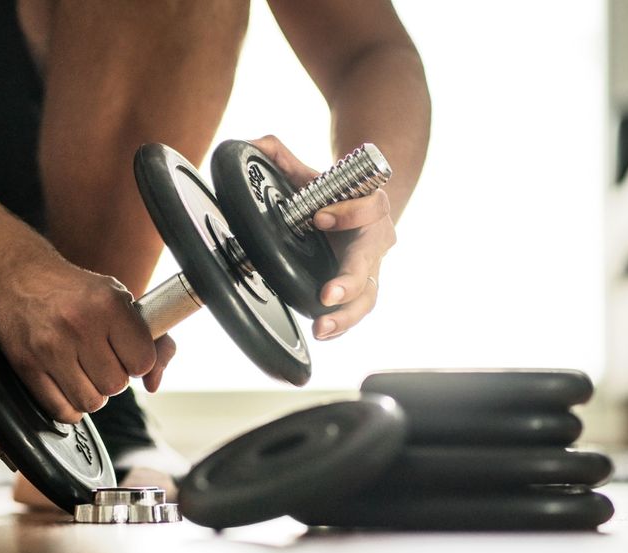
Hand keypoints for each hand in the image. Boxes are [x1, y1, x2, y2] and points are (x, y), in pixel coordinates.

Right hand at [0, 256, 175, 423]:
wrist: (20, 276)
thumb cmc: (77, 292)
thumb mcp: (121, 301)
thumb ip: (155, 341)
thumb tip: (154, 384)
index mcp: (108, 305)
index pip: (143, 362)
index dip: (138, 361)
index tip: (126, 352)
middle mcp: (79, 325)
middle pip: (116, 386)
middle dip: (113, 377)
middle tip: (101, 360)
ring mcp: (50, 347)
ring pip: (91, 403)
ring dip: (92, 393)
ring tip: (84, 371)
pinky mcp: (26, 365)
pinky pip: (61, 411)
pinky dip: (70, 406)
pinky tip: (68, 385)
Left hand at [250, 135, 395, 339]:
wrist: (360, 211)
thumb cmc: (333, 196)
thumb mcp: (310, 175)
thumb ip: (280, 156)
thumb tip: (251, 144)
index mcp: (369, 205)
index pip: (368, 208)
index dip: (346, 212)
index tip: (317, 216)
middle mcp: (376, 239)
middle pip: (369, 261)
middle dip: (349, 280)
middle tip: (328, 295)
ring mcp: (370, 268)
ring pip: (368, 295)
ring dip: (347, 314)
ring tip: (323, 327)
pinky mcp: (361, 289)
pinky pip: (358, 310)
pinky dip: (342, 323)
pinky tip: (324, 332)